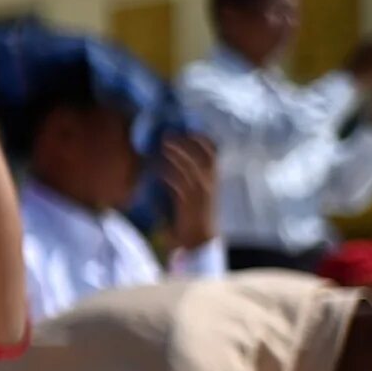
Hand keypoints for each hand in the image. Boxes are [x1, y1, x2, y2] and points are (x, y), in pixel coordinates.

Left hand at [158, 133, 218, 251]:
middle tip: (168, 135)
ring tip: (163, 145)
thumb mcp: (194, 194)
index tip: (189, 130)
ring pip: (189, 168)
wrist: (199, 241)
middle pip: (200, 157)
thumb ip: (185, 179)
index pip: (213, 155)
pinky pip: (178, 185)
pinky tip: (159, 170)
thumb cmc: (193, 216)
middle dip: (185, 144)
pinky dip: (168, 175)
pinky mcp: (188, 203)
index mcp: (212, 180)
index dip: (202, 141)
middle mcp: (209, 184)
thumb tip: (169, 163)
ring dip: (176, 155)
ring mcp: (199, 193)